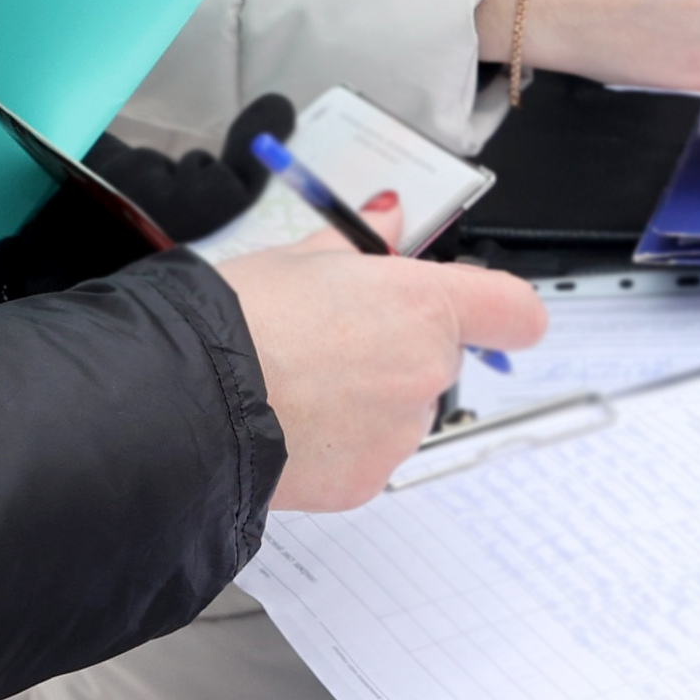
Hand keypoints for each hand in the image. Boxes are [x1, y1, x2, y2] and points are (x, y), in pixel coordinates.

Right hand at [216, 238, 549, 513]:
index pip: (514, 311)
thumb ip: (363, 243)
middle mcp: (425, 372)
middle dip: (402, 346)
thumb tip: (389, 218)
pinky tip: (293, 419)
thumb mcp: (300, 258)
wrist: (185, 401)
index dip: (502, 310)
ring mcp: (398, 434)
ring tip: (300, 379)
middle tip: (338, 336)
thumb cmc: (235, 323)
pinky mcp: (366, 480)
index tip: (491, 312)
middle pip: (442, 358)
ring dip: (370, 397)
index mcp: (424, 306)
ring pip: (403, 409)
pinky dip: (340, 441)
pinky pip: (368, 453)